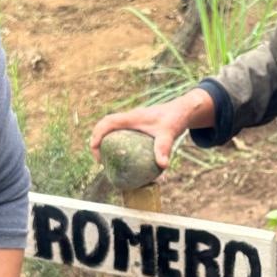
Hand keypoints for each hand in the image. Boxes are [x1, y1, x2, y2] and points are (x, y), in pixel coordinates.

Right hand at [90, 89, 214, 169]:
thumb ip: (164, 148)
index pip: (108, 122)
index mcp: (132, 117)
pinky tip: (125, 159)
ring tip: (108, 161)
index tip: (94, 148)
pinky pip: (121, 133)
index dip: (97, 133)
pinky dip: (116, 143)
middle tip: (100, 160)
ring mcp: (132, 122)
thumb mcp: (169, 133)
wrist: (183, 110)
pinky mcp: (137, 127)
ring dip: (105, 142)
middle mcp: (129, 118)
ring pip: (112, 129)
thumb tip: (163, 166)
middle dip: (97, 140)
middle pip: (105, 126)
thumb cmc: (175, 119)